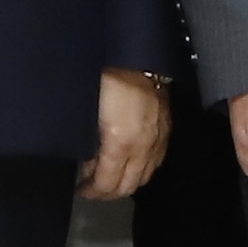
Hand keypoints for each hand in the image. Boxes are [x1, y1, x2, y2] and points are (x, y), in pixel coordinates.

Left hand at [79, 70, 171, 201]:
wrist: (133, 53)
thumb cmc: (105, 80)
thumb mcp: (88, 115)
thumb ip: (89, 144)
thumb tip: (88, 164)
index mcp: (119, 143)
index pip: (107, 182)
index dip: (92, 191)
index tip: (81, 190)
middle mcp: (142, 146)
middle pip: (128, 185)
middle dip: (108, 192)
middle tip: (93, 189)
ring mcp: (158, 137)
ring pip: (145, 176)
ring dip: (127, 183)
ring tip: (111, 179)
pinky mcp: (166, 128)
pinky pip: (157, 160)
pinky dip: (144, 168)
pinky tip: (133, 163)